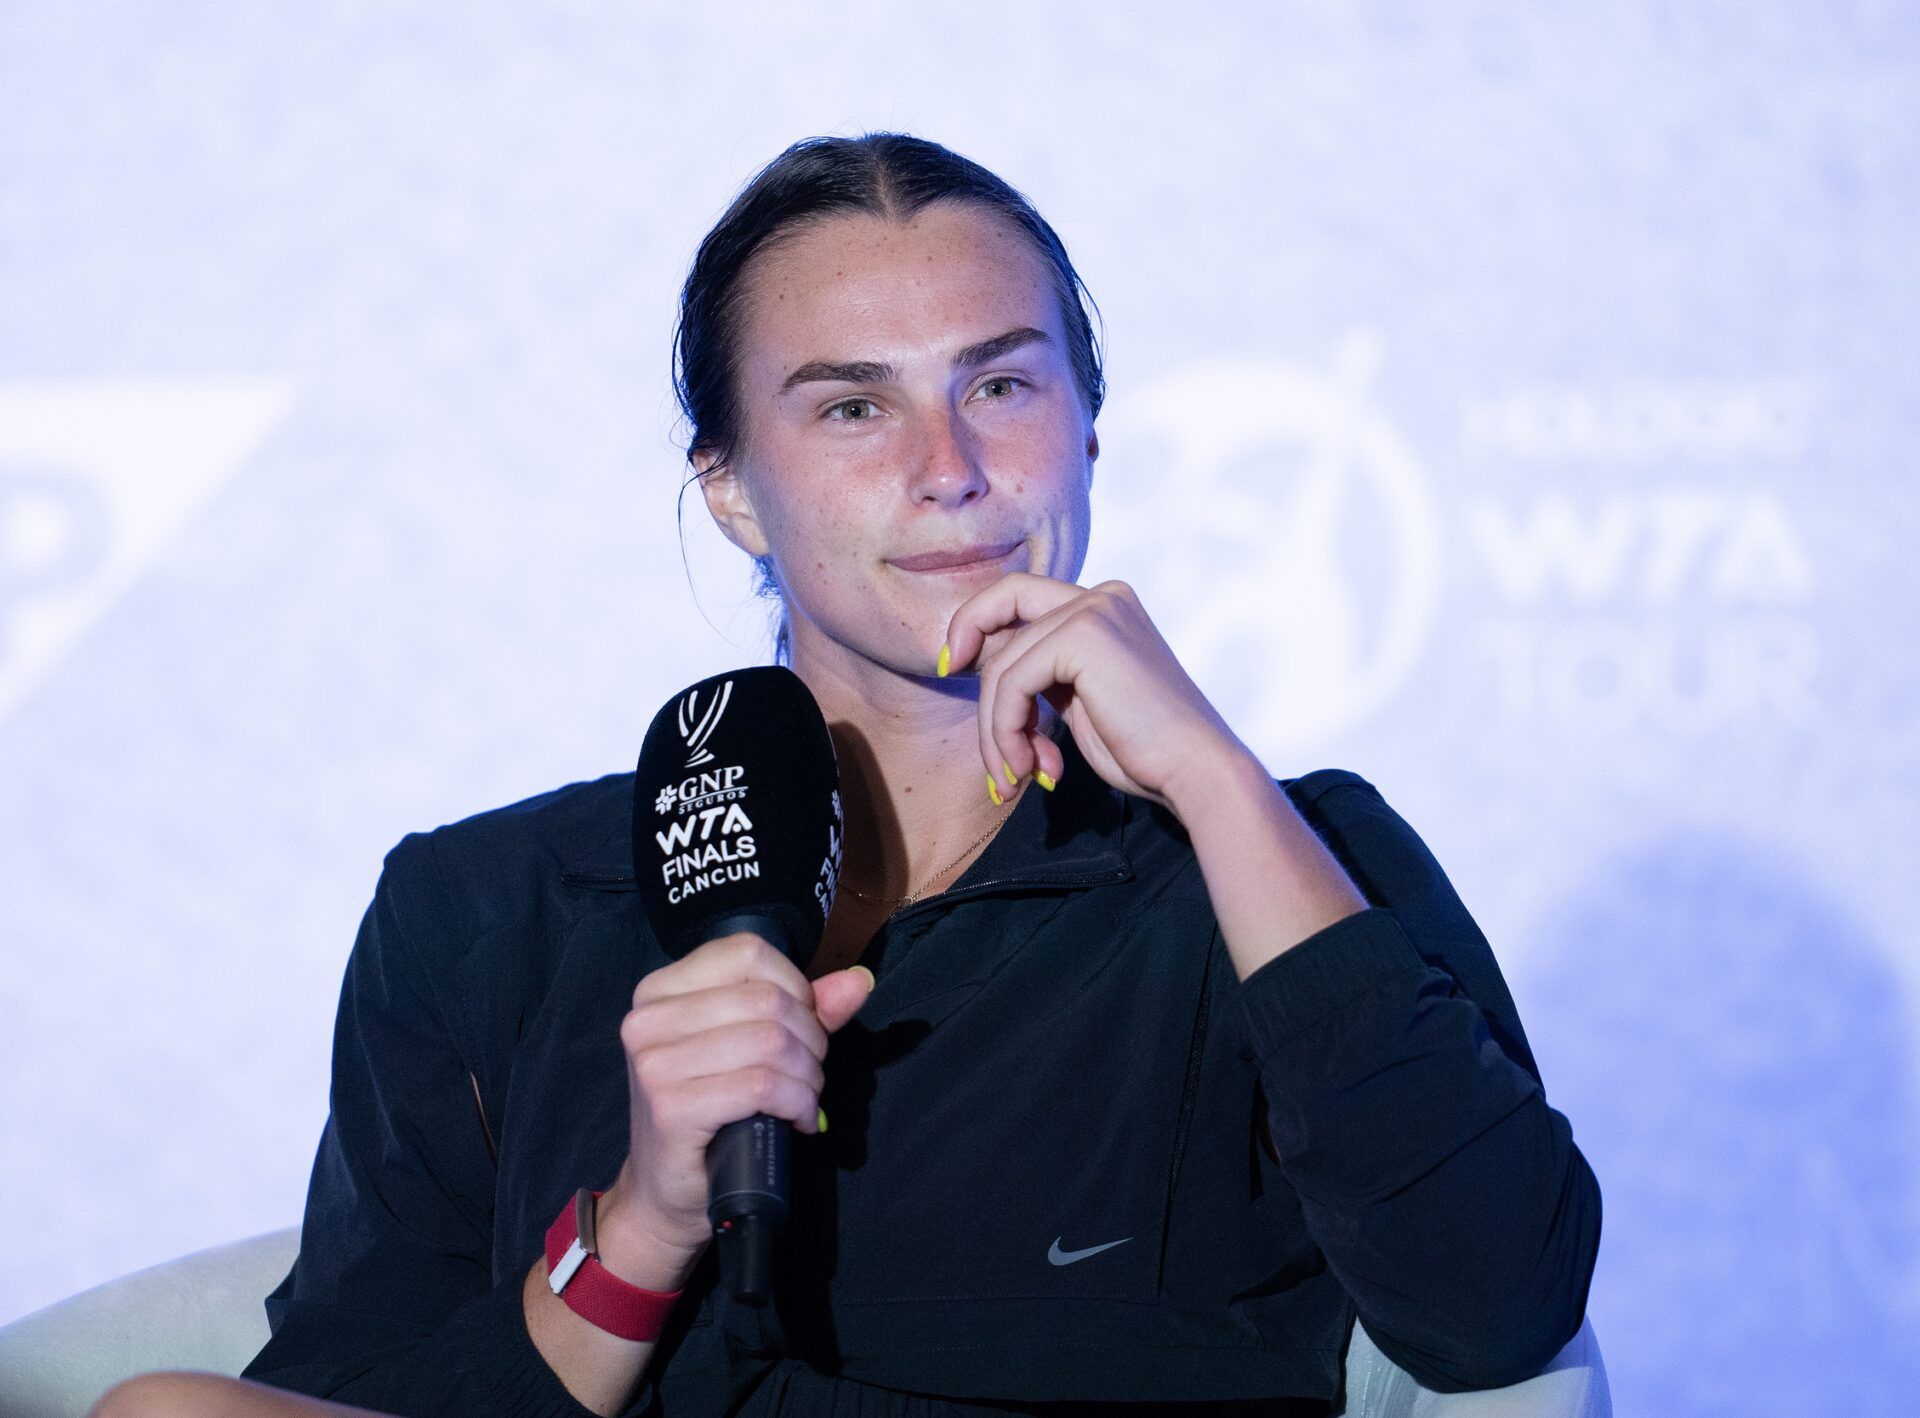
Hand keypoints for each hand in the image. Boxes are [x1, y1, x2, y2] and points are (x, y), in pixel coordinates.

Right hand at [595, 933, 872, 1286]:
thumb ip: (806, 1008)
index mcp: (660, 989)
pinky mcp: (670, 1107)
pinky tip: (799, 1121)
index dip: (794, 986)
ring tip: (805, 1100)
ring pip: (770, 1042)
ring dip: (808, 1077)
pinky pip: (762, 1086)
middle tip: (809, 1075)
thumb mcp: (754, 1047)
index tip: (802, 1026)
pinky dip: (797, 1103)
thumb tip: (859, 980)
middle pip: (767, 999)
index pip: (748, 951)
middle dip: (810, 1039)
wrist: (668, 1192)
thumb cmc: (712, 1114)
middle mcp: (648, 1018)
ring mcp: (654, 1063)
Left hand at [940, 574, 1254, 816]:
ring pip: (1003, 664)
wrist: (1195, 773)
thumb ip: (1042, 673)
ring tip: (1014, 777)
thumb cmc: (1143, 750)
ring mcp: (1096, 610)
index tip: (954, 667)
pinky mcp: (1086, 636)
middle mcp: (1101, 595)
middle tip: (977, 732)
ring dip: (997, 732)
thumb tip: (979, 664)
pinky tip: (1031, 770)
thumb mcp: (1079, 699)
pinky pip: (1012, 681)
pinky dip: (1006, 732)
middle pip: (1001, 608)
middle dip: (975, 672)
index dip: (975, 621)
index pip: (1018, 594)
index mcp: (1104, 604)